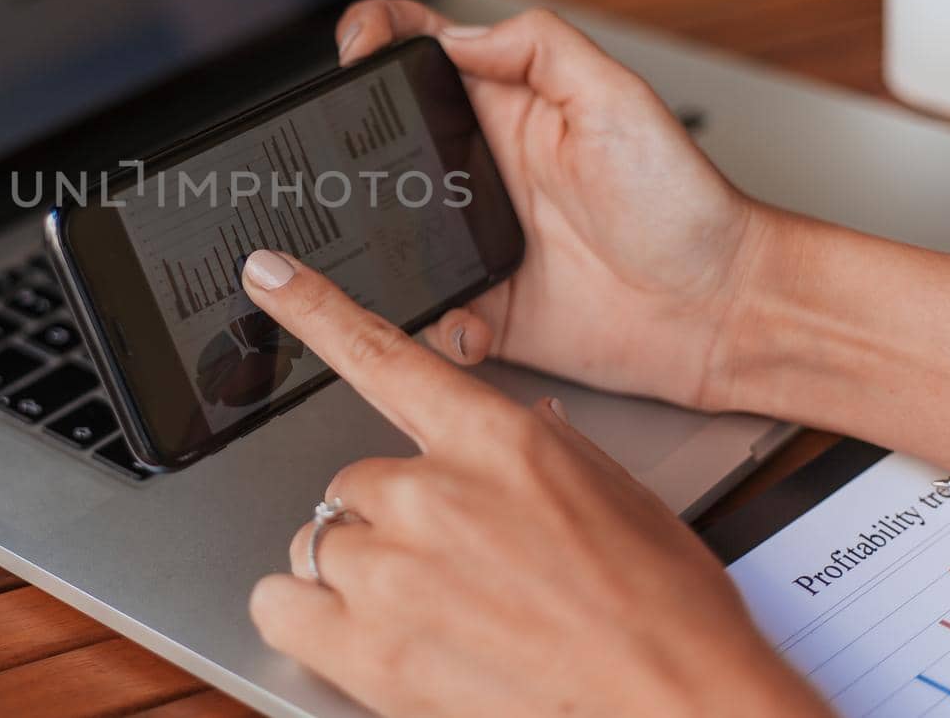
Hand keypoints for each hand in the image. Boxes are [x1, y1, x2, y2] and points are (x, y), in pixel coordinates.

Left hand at [241, 252, 828, 717]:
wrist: (679, 709)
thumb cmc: (666, 616)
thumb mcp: (618, 498)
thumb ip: (544, 452)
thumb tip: (517, 427)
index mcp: (495, 441)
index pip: (382, 355)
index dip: (316, 307)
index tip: (269, 275)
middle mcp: (431, 493)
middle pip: (354, 482)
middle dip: (389, 521)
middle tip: (447, 569)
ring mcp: (392, 572)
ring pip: (319, 540)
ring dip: (355, 570)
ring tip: (421, 611)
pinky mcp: (367, 652)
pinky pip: (280, 606)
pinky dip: (306, 617)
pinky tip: (359, 633)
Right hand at [335, 0, 772, 410]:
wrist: (717, 309)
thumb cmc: (681, 203)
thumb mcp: (616, 96)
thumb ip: (538, 47)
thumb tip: (455, 33)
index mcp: (506, 105)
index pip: (421, 49)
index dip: (376, 37)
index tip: (358, 54)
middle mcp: (479, 167)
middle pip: (381, 139)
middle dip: (347, 147)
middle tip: (342, 160)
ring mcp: (472, 237)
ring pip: (384, 229)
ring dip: (374, 243)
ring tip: (388, 250)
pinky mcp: (479, 304)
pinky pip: (424, 312)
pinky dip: (431, 319)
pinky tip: (465, 316)